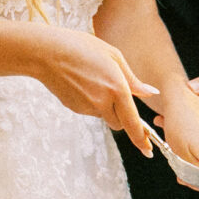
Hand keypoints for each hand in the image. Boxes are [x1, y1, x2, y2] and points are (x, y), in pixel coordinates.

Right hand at [36, 28, 156, 149]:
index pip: (132, 122)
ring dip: (105, 106)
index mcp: (116, 88)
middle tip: (117, 96)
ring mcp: (86, 108)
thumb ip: (133, 80)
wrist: (46, 53)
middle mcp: (102, 102)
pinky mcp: (74, 109)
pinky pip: (89, 110)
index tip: (148, 151)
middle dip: (122, 116)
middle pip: (119, 124)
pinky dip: (91, 102)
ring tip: (94, 79)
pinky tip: (82, 83)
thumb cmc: (82, 47)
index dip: (141, 139)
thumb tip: (151, 93)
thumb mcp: (113, 56)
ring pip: (104, 115)